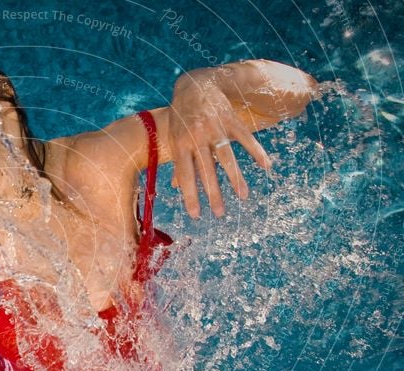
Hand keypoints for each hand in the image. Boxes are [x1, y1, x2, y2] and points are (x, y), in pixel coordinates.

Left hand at [169, 73, 272, 217]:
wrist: (195, 84)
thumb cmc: (181, 116)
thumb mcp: (174, 137)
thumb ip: (178, 161)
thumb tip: (175, 187)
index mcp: (180, 144)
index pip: (185, 175)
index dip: (190, 196)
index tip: (195, 215)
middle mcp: (197, 137)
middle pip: (206, 170)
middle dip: (213, 194)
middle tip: (219, 213)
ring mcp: (215, 128)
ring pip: (226, 156)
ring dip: (235, 178)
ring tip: (243, 197)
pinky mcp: (231, 120)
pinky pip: (245, 138)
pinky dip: (256, 151)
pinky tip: (266, 166)